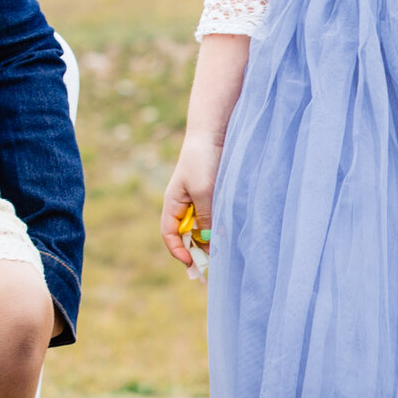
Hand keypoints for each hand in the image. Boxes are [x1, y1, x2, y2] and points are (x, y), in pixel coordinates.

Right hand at [161, 137, 219, 269]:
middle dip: (198, 250)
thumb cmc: (202, 160)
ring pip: (202, 228)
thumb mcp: (204, 191)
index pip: (169, 235)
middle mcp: (183, 205)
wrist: (213, 133)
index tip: (192, 263)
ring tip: (223, 250)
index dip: (178, 251)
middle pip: (187, 235)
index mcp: (173, 204)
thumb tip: (209, 241)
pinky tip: (229, 232)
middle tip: (214, 264)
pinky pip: (213, 217)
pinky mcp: (212, 195)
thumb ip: (205, 217)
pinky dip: (219, 227)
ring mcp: (198, 200)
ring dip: (210, 239)